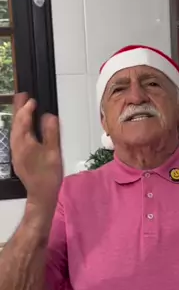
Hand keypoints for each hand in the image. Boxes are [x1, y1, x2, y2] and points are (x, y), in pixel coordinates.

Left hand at [10, 93, 62, 210]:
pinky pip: (15, 137)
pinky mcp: (18, 157)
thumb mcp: (54, 152)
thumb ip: (50, 133)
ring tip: (21, 106)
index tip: (32, 100)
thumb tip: (48, 116)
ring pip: (14, 130)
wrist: (41, 194)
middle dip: (18, 109)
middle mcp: (16, 146)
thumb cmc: (49, 174)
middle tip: (21, 95)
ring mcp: (15, 152)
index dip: (27, 109)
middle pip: (16, 123)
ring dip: (18, 117)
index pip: (23, 121)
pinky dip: (19, 128)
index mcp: (24, 143)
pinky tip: (23, 127)